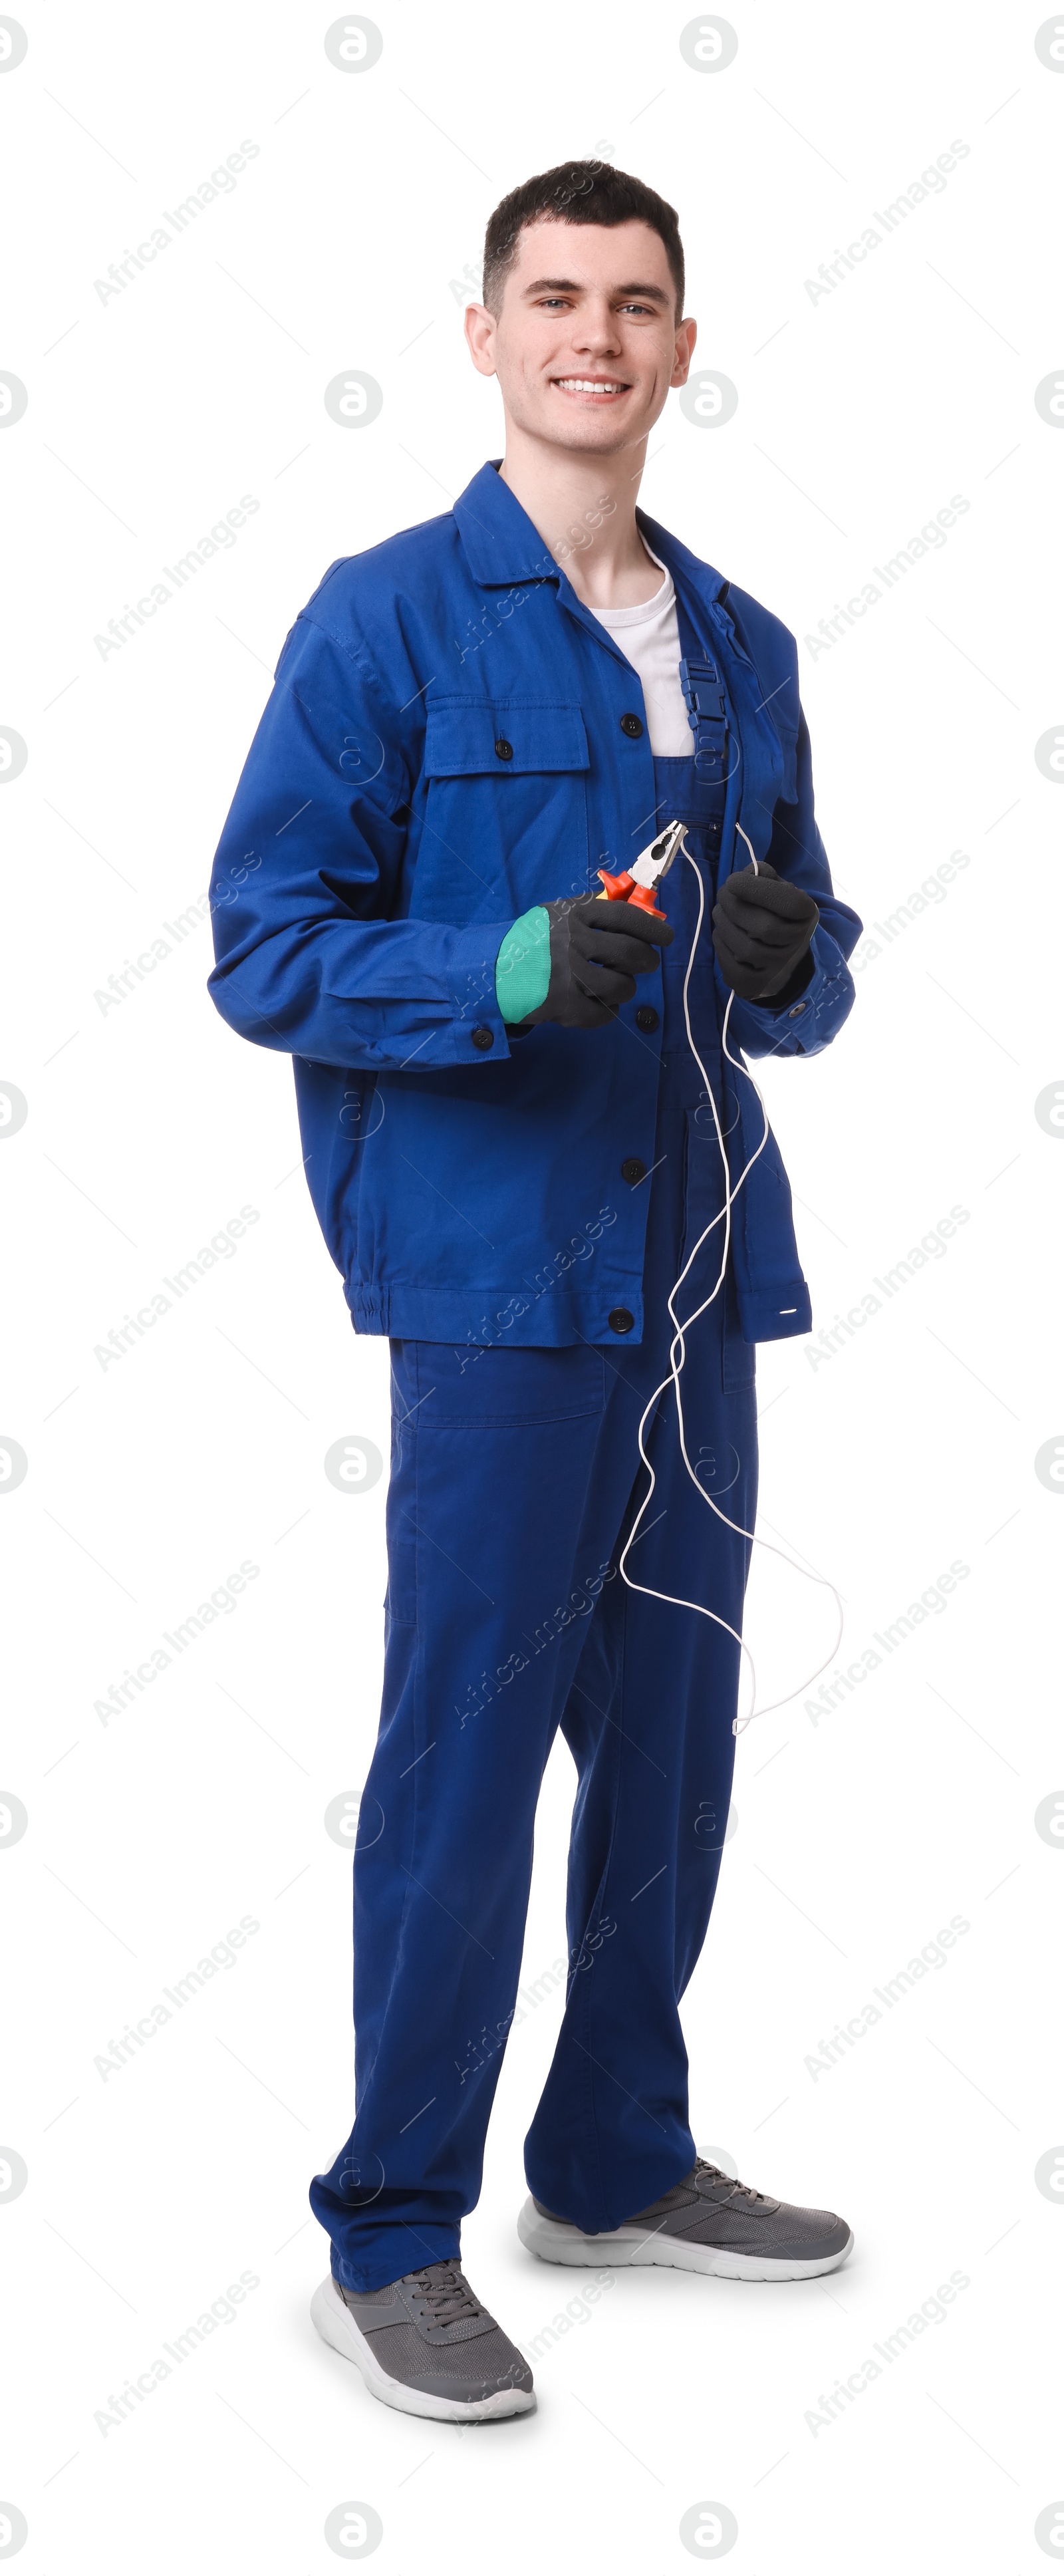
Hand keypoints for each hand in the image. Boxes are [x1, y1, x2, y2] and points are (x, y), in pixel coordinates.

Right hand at [524, 893, 672, 1030]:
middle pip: (630, 953)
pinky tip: (599, 1005)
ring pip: (622, 986)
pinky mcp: (562, 1005)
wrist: (490, 972)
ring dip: (626, 988)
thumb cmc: (529, 943)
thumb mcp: (554, 915)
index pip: (625, 917)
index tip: (667, 938)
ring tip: (616, 986)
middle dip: (646, 961)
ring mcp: (567, 975)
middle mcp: (571, 942)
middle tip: (646, 964)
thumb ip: (590, 913)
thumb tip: (636, 916)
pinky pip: (604, 1013)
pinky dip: (608, 1011)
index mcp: (573, 915)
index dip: (652, 928)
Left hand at [712, 861, 818, 1000]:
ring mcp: (779, 971)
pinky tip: (722, 935)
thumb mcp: (780, 890)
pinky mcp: (758, 987)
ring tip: (720, 912)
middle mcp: (798, 946)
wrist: (784, 957)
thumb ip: (765, 876)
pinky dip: (721, 947)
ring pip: (745, 949)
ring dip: (723, 924)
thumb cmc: (777, 914)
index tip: (734, 880)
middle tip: (723, 894)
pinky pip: (733, 969)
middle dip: (733, 906)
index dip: (756, 890)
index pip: (789, 903)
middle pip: (763, 928)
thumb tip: (748, 873)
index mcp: (807, 916)